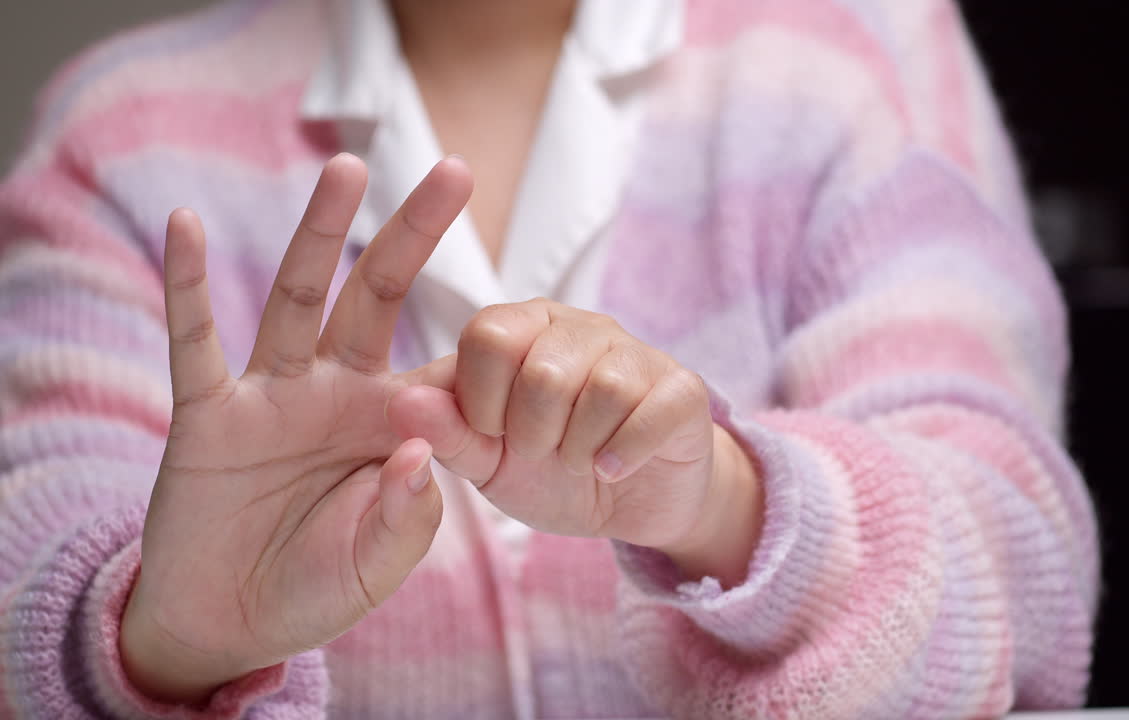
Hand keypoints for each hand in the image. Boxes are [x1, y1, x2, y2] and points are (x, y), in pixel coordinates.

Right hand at [120, 154, 471, 703]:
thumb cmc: (317, 587)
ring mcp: (272, 394)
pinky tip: (187, 225)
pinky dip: (189, 286)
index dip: (481, 335)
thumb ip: (406, 514)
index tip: (530, 294)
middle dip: (415, 234)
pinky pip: (197, 342)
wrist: (230, 623)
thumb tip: (419, 450)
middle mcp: (335, 391)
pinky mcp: (210, 414)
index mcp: (390, 423)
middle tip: (457, 169)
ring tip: (348, 167)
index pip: (441, 364)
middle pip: (377, 295)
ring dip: (321, 230)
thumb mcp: (378, 563)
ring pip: (300, 296)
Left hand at [386, 299, 762, 584]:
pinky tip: (613, 468)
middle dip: (534, 434)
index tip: (493, 434)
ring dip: (580, 448)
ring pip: (602, 389)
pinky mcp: (684, 388)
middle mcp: (581, 325)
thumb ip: (446, 432)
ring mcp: (637, 352)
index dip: (482, 401)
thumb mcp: (487, 462)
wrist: (630, 504)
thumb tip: (399, 402)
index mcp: (523, 326)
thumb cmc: (550, 470)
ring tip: (580, 460)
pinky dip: (622, 454)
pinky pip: (648, 412)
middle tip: (543, 453)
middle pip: (544, 369)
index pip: (488, 336)